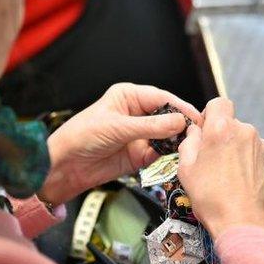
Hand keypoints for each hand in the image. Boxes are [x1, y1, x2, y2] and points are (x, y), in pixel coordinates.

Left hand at [37, 83, 201, 204]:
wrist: (65, 166)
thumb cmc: (82, 136)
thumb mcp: (118, 128)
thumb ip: (151, 126)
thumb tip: (180, 122)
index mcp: (129, 97)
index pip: (162, 98)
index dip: (180, 107)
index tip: (196, 118)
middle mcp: (136, 114)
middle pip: (168, 117)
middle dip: (181, 125)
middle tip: (198, 135)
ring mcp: (139, 135)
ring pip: (167, 136)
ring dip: (176, 142)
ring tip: (188, 148)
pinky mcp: (138, 155)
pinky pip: (159, 154)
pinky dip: (168, 157)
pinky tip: (174, 159)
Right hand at [177, 97, 263, 239]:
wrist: (244, 223)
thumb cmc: (212, 198)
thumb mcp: (185, 169)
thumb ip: (188, 142)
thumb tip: (195, 133)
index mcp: (221, 129)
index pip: (219, 103)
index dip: (210, 114)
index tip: (204, 130)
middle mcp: (245, 131)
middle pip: (231, 122)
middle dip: (220, 136)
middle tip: (211, 160)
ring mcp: (261, 145)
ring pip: (243, 138)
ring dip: (234, 148)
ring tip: (225, 175)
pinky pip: (253, 152)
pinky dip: (246, 160)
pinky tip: (238, 181)